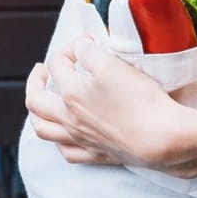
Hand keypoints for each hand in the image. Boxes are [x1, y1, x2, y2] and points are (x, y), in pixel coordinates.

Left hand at [25, 36, 196, 176]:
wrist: (162, 139)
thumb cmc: (139, 100)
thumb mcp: (113, 65)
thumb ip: (91, 53)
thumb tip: (81, 48)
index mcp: (71, 94)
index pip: (57, 64)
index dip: (69, 48)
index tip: (86, 42)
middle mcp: (70, 119)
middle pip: (36, 101)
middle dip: (34, 82)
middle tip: (42, 70)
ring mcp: (82, 139)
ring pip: (44, 130)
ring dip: (38, 114)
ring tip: (43, 103)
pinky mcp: (98, 155)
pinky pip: (68, 152)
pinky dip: (60, 141)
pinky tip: (65, 134)